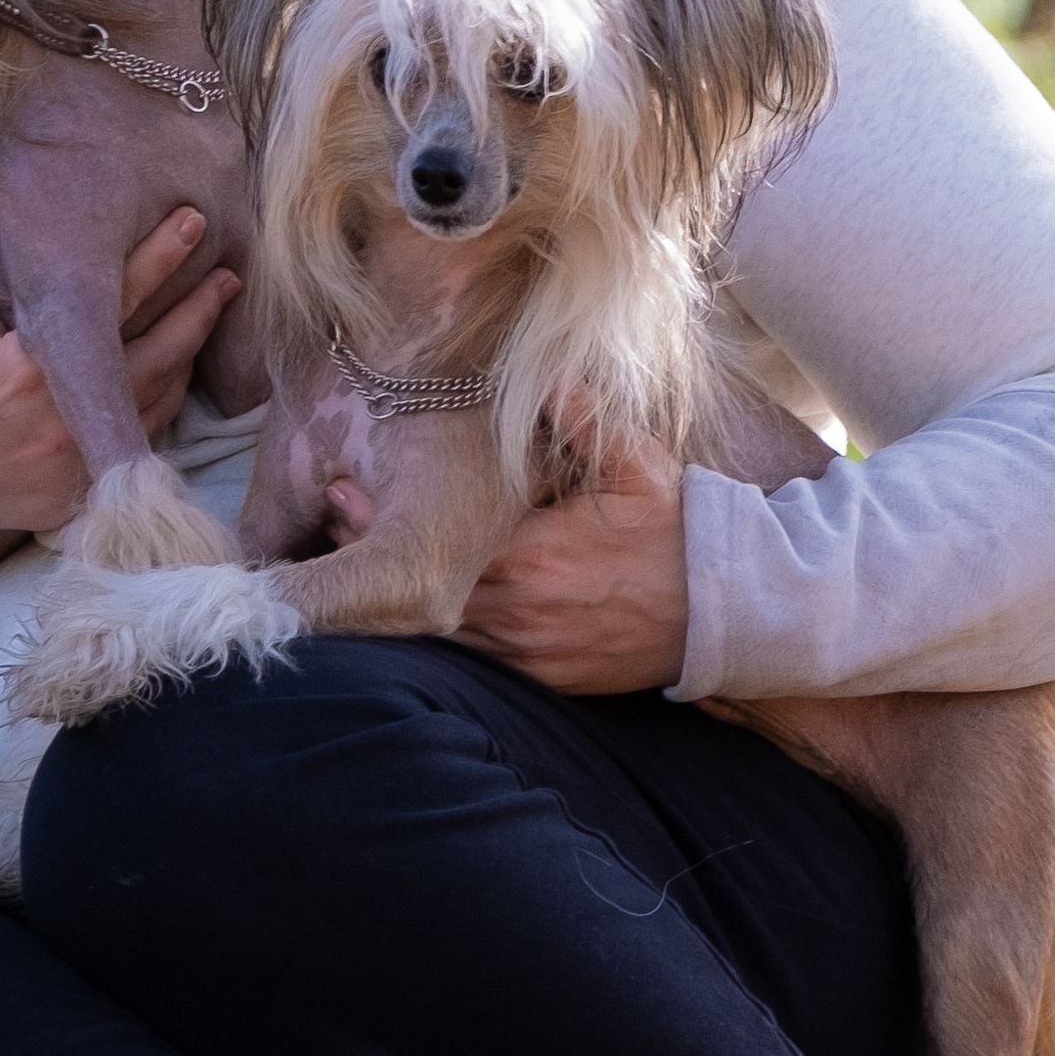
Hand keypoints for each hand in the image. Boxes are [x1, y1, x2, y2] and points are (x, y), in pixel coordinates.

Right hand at [0, 157, 238, 540]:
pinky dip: (152, 418)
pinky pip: (129, 457)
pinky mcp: (67, 502)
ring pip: (151, 410)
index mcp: (31, 364)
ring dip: (183, 363)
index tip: (195, 223)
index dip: (160, 257)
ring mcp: (68, 469)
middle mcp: (60, 421)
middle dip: (196, 312)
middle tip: (230, 276)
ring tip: (207, 321)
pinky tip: (170, 387)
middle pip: (154, 357)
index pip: (114, 298)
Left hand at [322, 443, 689, 694]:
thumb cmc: (676, 530)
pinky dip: (438, 639)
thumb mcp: (636, 466)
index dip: (380, 522)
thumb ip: (585, 422)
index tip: (339, 494)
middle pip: (421, 592)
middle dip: (374, 564)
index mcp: (534, 553)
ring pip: (438, 634)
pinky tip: (408, 612)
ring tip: (356, 570)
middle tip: (328, 529)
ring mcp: (528, 651)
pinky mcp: (541, 679)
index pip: (437, 540)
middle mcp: (521, 609)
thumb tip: (547, 376)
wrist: (725, 611)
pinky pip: (472, 662)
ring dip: (396, 606)